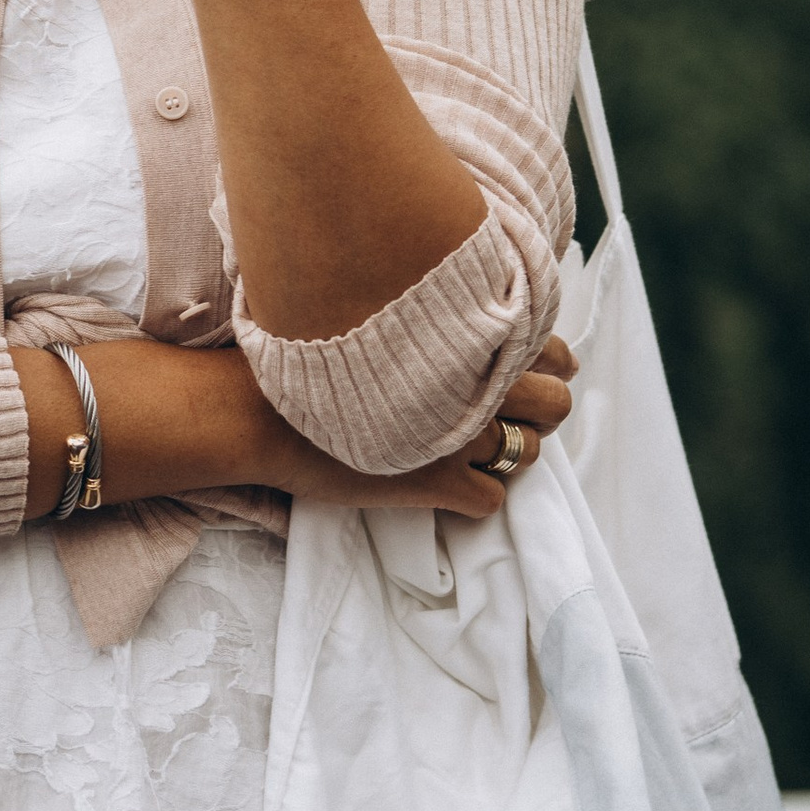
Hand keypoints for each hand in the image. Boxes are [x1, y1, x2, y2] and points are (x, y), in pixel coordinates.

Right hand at [271, 336, 578, 524]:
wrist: (253, 407)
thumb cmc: (299, 351)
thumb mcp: (372, 311)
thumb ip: (428, 317)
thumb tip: (457, 322)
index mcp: (462, 333)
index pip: (549, 348)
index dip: (544, 363)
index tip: (525, 369)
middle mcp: (474, 381)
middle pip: (556, 404)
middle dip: (541, 412)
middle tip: (505, 416)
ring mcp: (460, 435)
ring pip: (530, 454)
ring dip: (510, 455)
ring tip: (471, 451)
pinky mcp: (438, 483)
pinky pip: (491, 499)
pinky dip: (473, 496)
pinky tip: (442, 483)